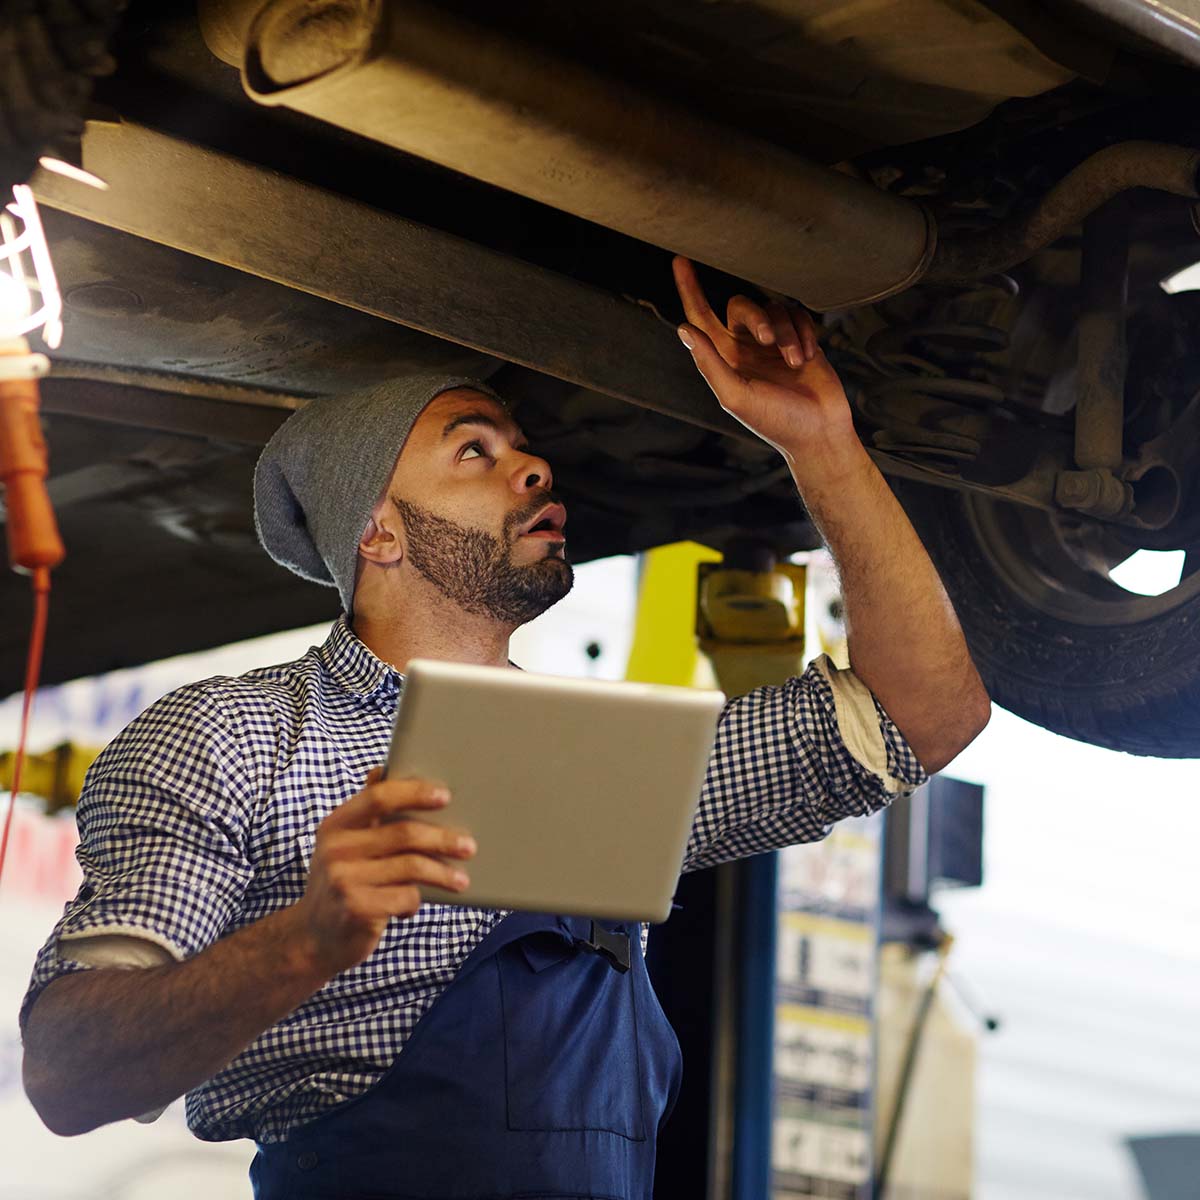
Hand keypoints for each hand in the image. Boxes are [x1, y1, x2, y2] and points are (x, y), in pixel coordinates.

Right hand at [291, 769, 475, 977]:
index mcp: (336, 824)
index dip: (414, 792)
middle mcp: (336, 848)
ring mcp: (343, 879)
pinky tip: (411, 906)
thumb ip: (366, 812)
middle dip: (442, 839)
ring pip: (411, 867)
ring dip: (442, 874)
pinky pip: (405, 897)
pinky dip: (416, 902)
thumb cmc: (343, 882)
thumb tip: (381, 770)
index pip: (379, 797)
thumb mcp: (345, 844)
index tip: (445, 795)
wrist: (313, 938)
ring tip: (461, 880)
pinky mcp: (355, 909)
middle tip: (469, 846)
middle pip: (404, 833)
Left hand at [672, 256, 855, 460]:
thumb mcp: (736, 396)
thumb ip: (710, 363)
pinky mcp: (801, 339)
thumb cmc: (776, 421)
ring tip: (796, 363)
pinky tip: (810, 357)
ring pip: (774, 310)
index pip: (701, 317)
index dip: (689, 290)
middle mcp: (745, 348)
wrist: (820, 433)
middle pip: (741, 306)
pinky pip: (798, 315)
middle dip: (756, 317)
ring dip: (787, 333)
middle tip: (768, 340)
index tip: (679, 261)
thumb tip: (683, 329)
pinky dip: (804, 332)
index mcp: (724, 360)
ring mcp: (774, 343)